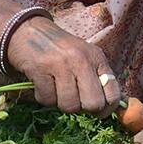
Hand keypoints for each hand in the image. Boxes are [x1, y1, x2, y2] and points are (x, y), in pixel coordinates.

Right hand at [6, 17, 121, 116]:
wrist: (29, 31)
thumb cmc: (60, 49)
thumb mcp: (85, 56)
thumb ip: (97, 78)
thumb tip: (109, 107)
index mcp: (97, 57)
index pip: (113, 93)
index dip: (108, 109)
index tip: (99, 112)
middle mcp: (82, 60)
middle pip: (93, 103)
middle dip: (84, 109)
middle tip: (75, 101)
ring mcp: (61, 64)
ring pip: (70, 105)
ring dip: (61, 104)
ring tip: (57, 90)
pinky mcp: (40, 69)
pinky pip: (47, 100)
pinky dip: (44, 98)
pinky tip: (43, 85)